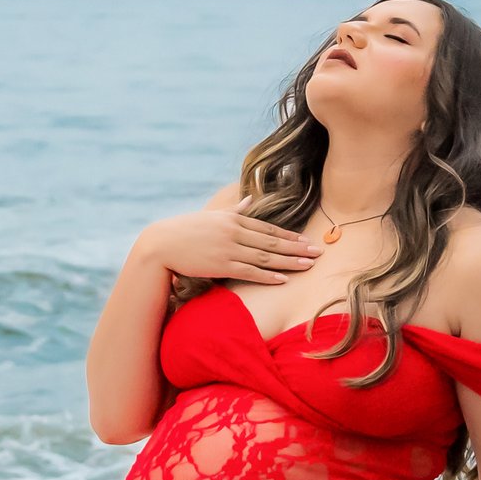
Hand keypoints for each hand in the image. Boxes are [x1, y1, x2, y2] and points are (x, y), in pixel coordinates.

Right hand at [137, 197, 321, 284]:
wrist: (161, 244)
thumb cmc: (186, 230)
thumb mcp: (213, 216)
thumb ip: (235, 210)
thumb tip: (250, 200)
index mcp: (233, 219)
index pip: (268, 229)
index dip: (290, 236)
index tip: (308, 241)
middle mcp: (234, 232)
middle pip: (272, 243)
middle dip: (297, 248)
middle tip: (319, 252)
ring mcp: (228, 249)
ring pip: (265, 258)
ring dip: (289, 262)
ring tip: (308, 265)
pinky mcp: (220, 265)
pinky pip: (248, 272)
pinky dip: (266, 276)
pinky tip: (283, 279)